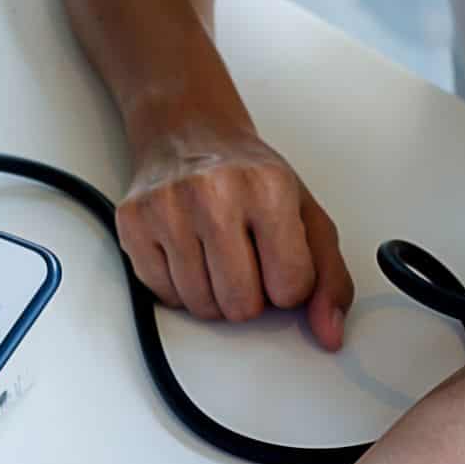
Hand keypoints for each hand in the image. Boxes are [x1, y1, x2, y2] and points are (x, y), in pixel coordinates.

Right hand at [117, 117, 354, 349]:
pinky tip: (190, 252)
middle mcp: (215, 194)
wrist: (192, 132)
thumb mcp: (307, 217)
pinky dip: (180, 286)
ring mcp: (168, 207)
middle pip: (241, 306)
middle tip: (247, 259)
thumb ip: (330, 278)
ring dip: (215, 294)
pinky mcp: (134, 222)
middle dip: (250, 296)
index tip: (280, 260)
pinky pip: (164, 295)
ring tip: (218, 254)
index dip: (288, 286)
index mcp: (268, 189)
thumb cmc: (251, 177)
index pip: (290, 288)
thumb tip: (329, 332)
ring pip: (201, 306)